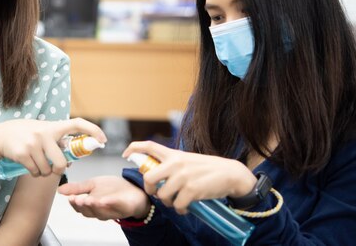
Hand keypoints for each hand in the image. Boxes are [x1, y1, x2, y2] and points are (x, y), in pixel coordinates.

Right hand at [0, 118, 106, 177]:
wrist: (2, 135)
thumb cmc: (28, 134)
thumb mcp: (44, 132)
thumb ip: (58, 140)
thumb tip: (73, 158)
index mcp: (54, 126)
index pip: (77, 124)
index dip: (93, 130)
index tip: (103, 140)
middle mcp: (45, 133)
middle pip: (61, 163)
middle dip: (59, 170)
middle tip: (54, 169)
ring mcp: (34, 143)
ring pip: (47, 170)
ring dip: (44, 173)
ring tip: (38, 164)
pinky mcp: (23, 153)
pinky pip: (35, 172)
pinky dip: (34, 173)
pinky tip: (29, 165)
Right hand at [58, 176, 150, 220]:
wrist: (134, 189)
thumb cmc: (112, 188)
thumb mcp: (93, 184)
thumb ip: (77, 188)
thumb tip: (59, 190)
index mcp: (92, 206)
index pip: (80, 208)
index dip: (75, 204)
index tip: (70, 197)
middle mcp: (102, 211)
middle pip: (90, 212)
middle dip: (84, 206)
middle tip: (78, 199)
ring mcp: (114, 211)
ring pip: (102, 212)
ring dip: (95, 206)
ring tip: (89, 199)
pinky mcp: (125, 208)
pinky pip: (118, 207)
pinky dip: (111, 203)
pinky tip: (105, 199)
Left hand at [123, 141, 255, 213]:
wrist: (230, 174)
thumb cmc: (208, 168)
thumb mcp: (187, 160)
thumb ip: (172, 165)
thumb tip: (155, 176)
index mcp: (174, 154)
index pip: (149, 146)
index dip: (134, 148)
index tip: (125, 154)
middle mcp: (176, 163)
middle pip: (149, 177)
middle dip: (150, 189)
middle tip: (157, 192)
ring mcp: (183, 177)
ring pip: (162, 195)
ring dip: (168, 202)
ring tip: (178, 201)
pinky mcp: (191, 190)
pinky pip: (177, 206)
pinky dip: (180, 210)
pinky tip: (186, 207)